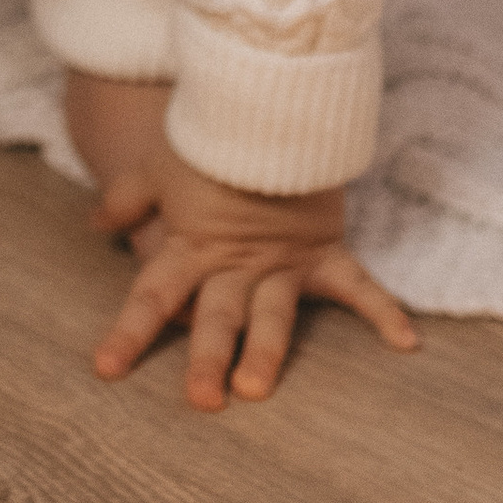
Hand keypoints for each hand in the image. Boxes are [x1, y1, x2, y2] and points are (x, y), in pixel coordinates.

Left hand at [70, 77, 416, 408]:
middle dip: (207, 359)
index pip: (153, 294)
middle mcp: (236, 263)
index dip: (129, 331)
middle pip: (217, 316)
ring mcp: (283, 260)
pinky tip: (406, 342)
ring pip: (273, 314)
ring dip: (266, 352)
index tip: (106, 370)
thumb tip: (96, 225)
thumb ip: (128, 200)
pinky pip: (357, 285)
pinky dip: (383, 310)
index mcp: (192, 246)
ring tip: (257, 389)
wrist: (269, 100)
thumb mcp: (158, 165)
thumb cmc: (209, 136)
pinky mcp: (324, 248)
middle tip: (202, 402)